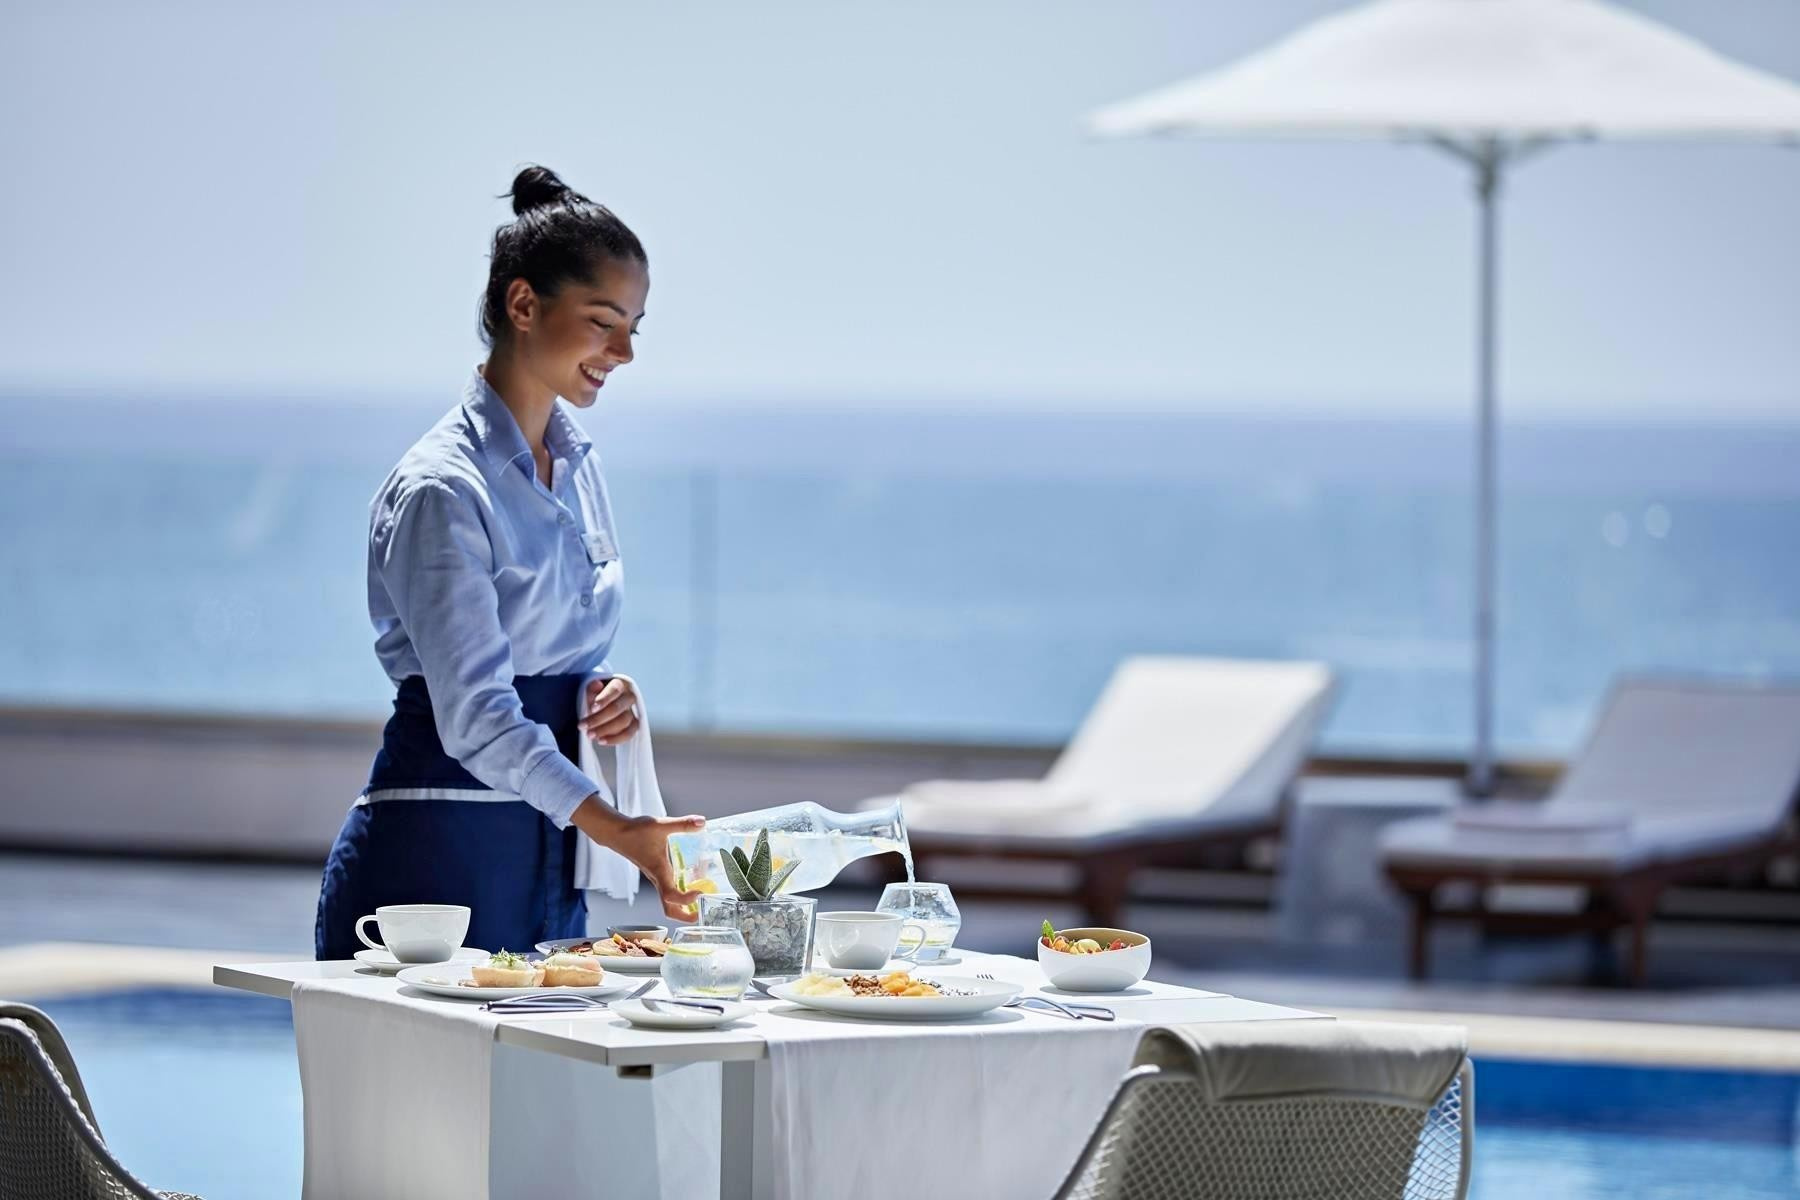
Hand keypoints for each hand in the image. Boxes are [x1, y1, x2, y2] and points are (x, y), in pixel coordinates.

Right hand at [572, 799, 706, 922]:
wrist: (618, 833)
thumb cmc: (636, 831)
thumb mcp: (661, 825)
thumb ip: (682, 824)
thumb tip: (702, 822)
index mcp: (659, 872)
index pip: (670, 896)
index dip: (685, 900)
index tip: (699, 893)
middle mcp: (658, 880)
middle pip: (669, 909)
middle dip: (685, 916)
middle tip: (703, 913)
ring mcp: (656, 879)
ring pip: (668, 903)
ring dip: (684, 908)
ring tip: (702, 901)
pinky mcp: (656, 875)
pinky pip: (668, 892)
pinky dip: (680, 896)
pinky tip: (692, 883)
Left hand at [580, 676, 640, 745]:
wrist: (602, 705)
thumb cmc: (595, 696)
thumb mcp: (590, 690)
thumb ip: (592, 689)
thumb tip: (596, 684)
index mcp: (620, 684)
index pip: (614, 690)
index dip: (604, 699)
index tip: (592, 709)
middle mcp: (629, 697)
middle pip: (618, 708)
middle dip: (598, 719)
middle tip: (582, 726)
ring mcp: (633, 711)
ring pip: (624, 722)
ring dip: (605, 730)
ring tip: (590, 735)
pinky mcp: (634, 725)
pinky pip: (629, 734)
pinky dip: (615, 739)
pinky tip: (601, 741)